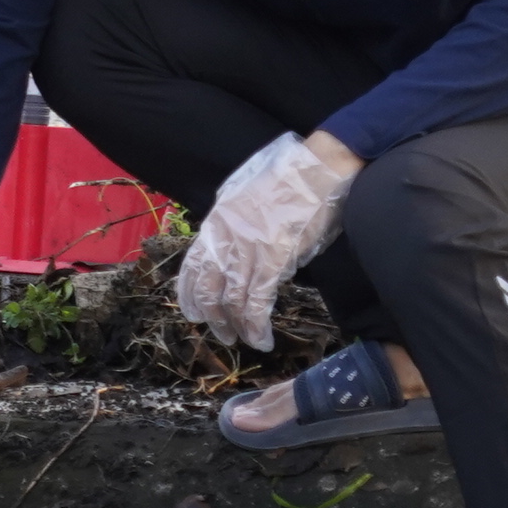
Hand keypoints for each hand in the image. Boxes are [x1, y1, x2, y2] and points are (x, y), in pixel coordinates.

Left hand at [176, 129, 359, 351]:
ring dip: (237, 327)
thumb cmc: (289, 180)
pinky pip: (258, 301)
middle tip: (223, 334)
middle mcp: (227, 236)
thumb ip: (235, 225)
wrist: (317, 167)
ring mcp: (249, 247)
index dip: (189, 294)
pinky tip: (262, 337)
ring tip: (246, 340)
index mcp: (218, 221)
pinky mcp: (275, 257)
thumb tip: (238, 255)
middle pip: (208, 288)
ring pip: (232, 300)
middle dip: (213, 318)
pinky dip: (257, 325)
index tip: (193, 313)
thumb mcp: (246, 198)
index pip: (193, 265)